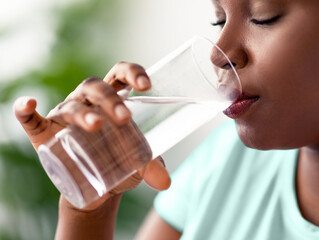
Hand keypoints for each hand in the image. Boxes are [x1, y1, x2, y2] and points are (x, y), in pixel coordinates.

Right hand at [14, 62, 169, 210]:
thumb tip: (166, 182)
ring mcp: (65, 115)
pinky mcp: (45, 134)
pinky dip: (26, 111)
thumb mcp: (138, 162)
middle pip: (96, 87)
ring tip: (96, 126)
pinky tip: (28, 105)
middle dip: (110, 99)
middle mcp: (88, 101)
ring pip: (72, 105)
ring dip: (83, 113)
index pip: (120, 75)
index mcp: (112, 98)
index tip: (146, 85)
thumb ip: (153, 166)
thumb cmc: (120, 161)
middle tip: (125, 118)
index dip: (132, 73)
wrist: (98, 186)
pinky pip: (31, 120)